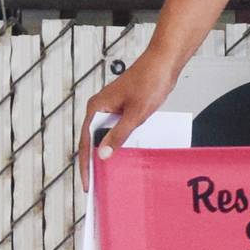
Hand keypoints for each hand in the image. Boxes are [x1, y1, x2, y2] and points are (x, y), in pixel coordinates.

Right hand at [78, 48, 179, 189]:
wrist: (164, 64)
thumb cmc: (149, 83)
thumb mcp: (135, 114)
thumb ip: (118, 135)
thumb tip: (102, 154)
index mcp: (96, 108)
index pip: (85, 142)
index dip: (86, 165)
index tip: (87, 184)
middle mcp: (99, 108)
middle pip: (92, 140)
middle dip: (95, 162)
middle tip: (98, 186)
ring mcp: (111, 108)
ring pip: (105, 135)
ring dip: (107, 152)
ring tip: (110, 175)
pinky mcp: (123, 108)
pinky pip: (117, 129)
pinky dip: (119, 142)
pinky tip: (126, 155)